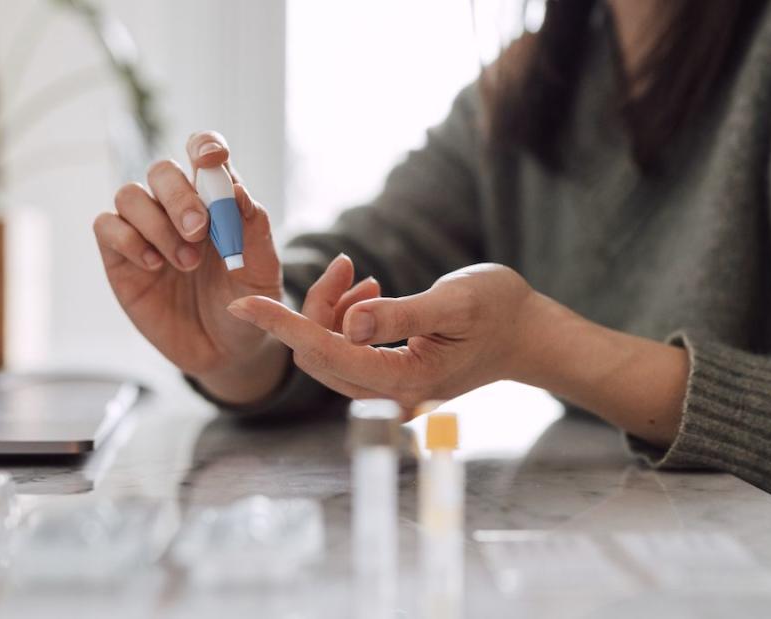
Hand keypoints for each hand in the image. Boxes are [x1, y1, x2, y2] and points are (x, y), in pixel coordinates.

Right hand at [94, 131, 288, 402]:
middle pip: (162, 170)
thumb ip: (254, 229)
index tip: (211, 158)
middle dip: (179, 196)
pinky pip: (107, 226)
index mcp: (216, 200)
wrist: (226, 350)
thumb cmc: (246, 301)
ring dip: (158, 225)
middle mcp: (177, 208)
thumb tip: (237, 189)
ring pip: (131, 195)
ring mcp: (146, 231)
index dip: (204, 147)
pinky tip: (155, 265)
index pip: (203, 154)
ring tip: (185, 262)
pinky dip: (128, 239)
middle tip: (199, 231)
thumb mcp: (262, 270)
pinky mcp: (121, 257)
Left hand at [226, 263, 541, 406]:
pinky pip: (347, 354)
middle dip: (315, 309)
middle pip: (320, 356)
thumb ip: (401, 315)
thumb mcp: (454, 302)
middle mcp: (391, 398)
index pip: (325, 353)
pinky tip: (371, 296)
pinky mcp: (389, 383)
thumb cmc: (498, 311)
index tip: (244, 303)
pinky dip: (346, 322)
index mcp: (404, 381)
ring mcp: (389, 395)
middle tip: (346, 268)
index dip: (283, 325)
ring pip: (330, 354)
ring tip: (368, 282)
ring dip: (333, 313)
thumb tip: (350, 324)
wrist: (527, 334)